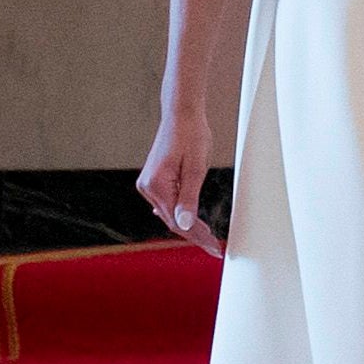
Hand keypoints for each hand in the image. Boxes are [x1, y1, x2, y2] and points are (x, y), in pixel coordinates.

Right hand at [138, 107, 224, 253]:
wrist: (181, 114)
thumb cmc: (192, 135)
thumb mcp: (196, 168)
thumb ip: (189, 198)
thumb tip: (185, 226)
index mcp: (156, 185)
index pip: (177, 221)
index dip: (197, 237)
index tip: (214, 248)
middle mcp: (147, 187)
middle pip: (172, 220)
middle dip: (194, 234)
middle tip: (215, 248)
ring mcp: (148, 184)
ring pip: (169, 213)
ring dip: (187, 225)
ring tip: (208, 238)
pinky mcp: (152, 180)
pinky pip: (166, 202)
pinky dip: (179, 213)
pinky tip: (187, 223)